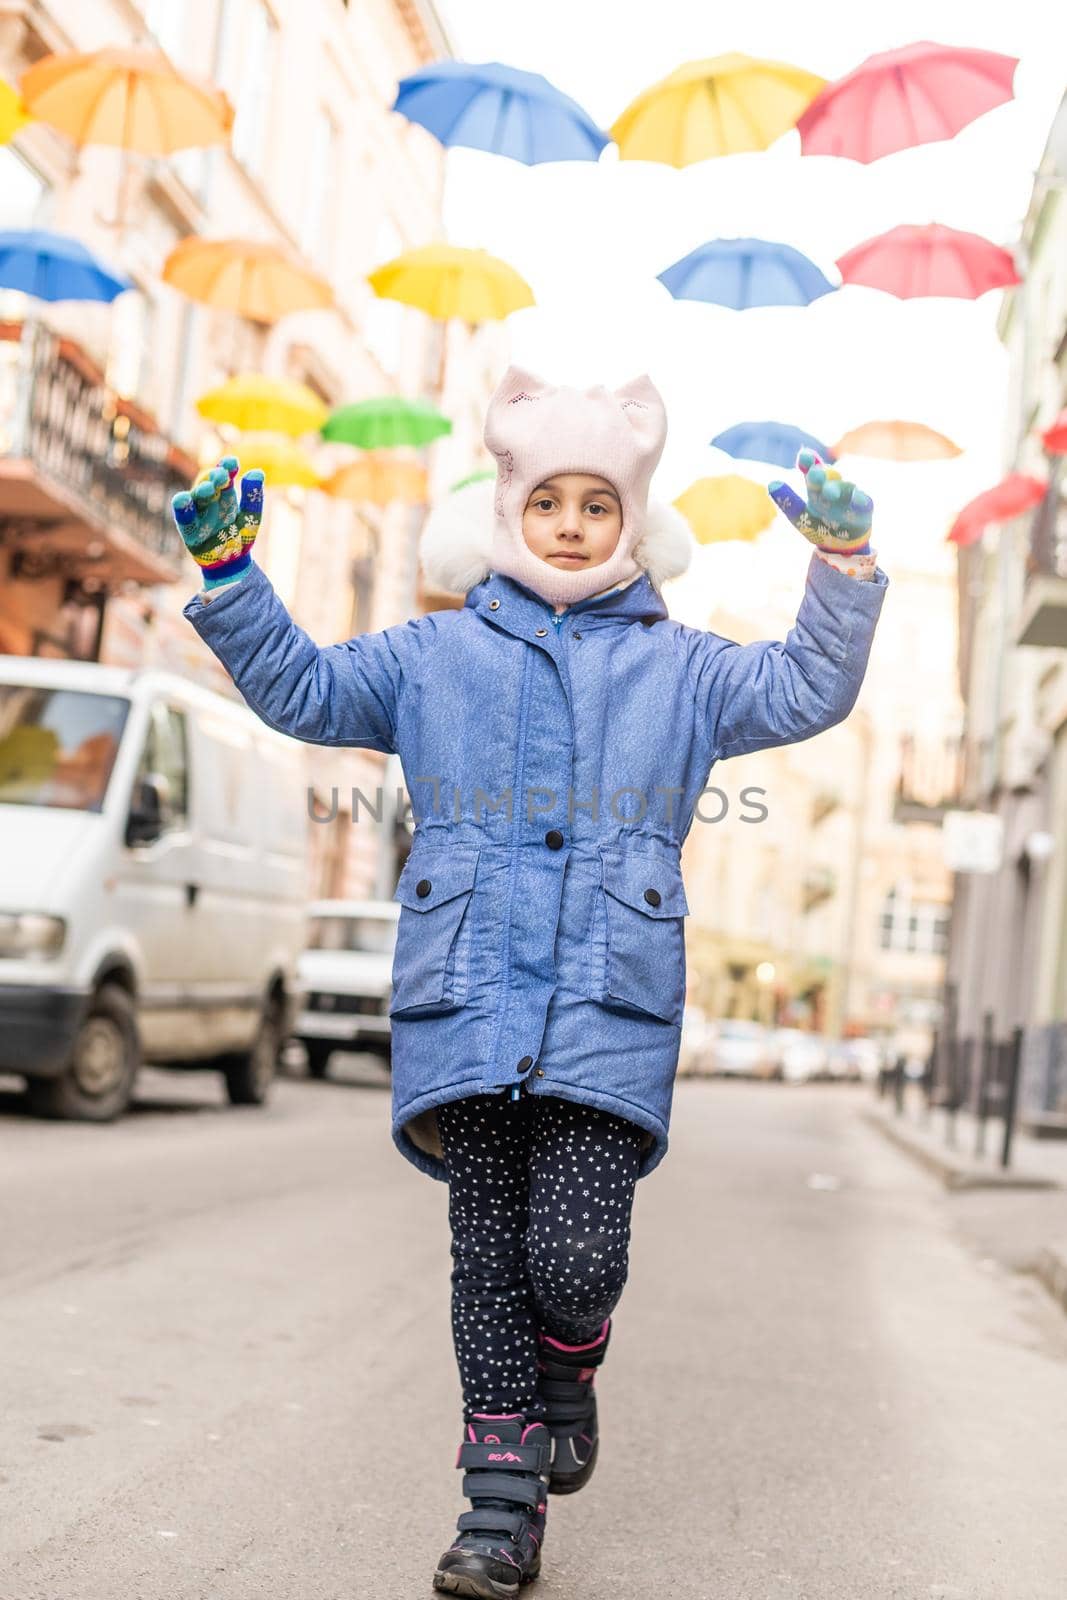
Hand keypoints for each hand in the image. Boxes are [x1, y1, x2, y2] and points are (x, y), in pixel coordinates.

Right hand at [171, 456, 263, 590]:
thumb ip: (253, 497)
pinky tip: (182, 500)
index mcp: (225, 494)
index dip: (227, 466)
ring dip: (200, 491)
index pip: (224, 474)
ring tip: (208, 488)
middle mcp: (209, 500)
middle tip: (222, 475)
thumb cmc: (239, 536)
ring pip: (196, 498)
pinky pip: (184, 517)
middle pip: (209, 483)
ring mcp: (198, 513)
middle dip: (215, 478)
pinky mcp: (189, 530)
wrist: (231, 562)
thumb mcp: (251, 516)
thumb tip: (257, 472)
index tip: (233, 462)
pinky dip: (182, 509)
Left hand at [767, 449, 872, 555]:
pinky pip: (863, 501)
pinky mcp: (863, 508)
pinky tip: (856, 500)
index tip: (803, 457)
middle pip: (827, 475)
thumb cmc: (817, 525)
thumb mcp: (798, 515)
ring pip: (844, 487)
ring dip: (836, 488)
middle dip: (821, 473)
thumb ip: (786, 500)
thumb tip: (772, 483)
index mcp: (815, 486)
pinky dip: (860, 500)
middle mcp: (832, 487)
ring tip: (828, 492)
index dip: (808, 461)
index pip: (811, 468)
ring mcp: (848, 496)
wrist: (838, 545)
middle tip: (813, 473)